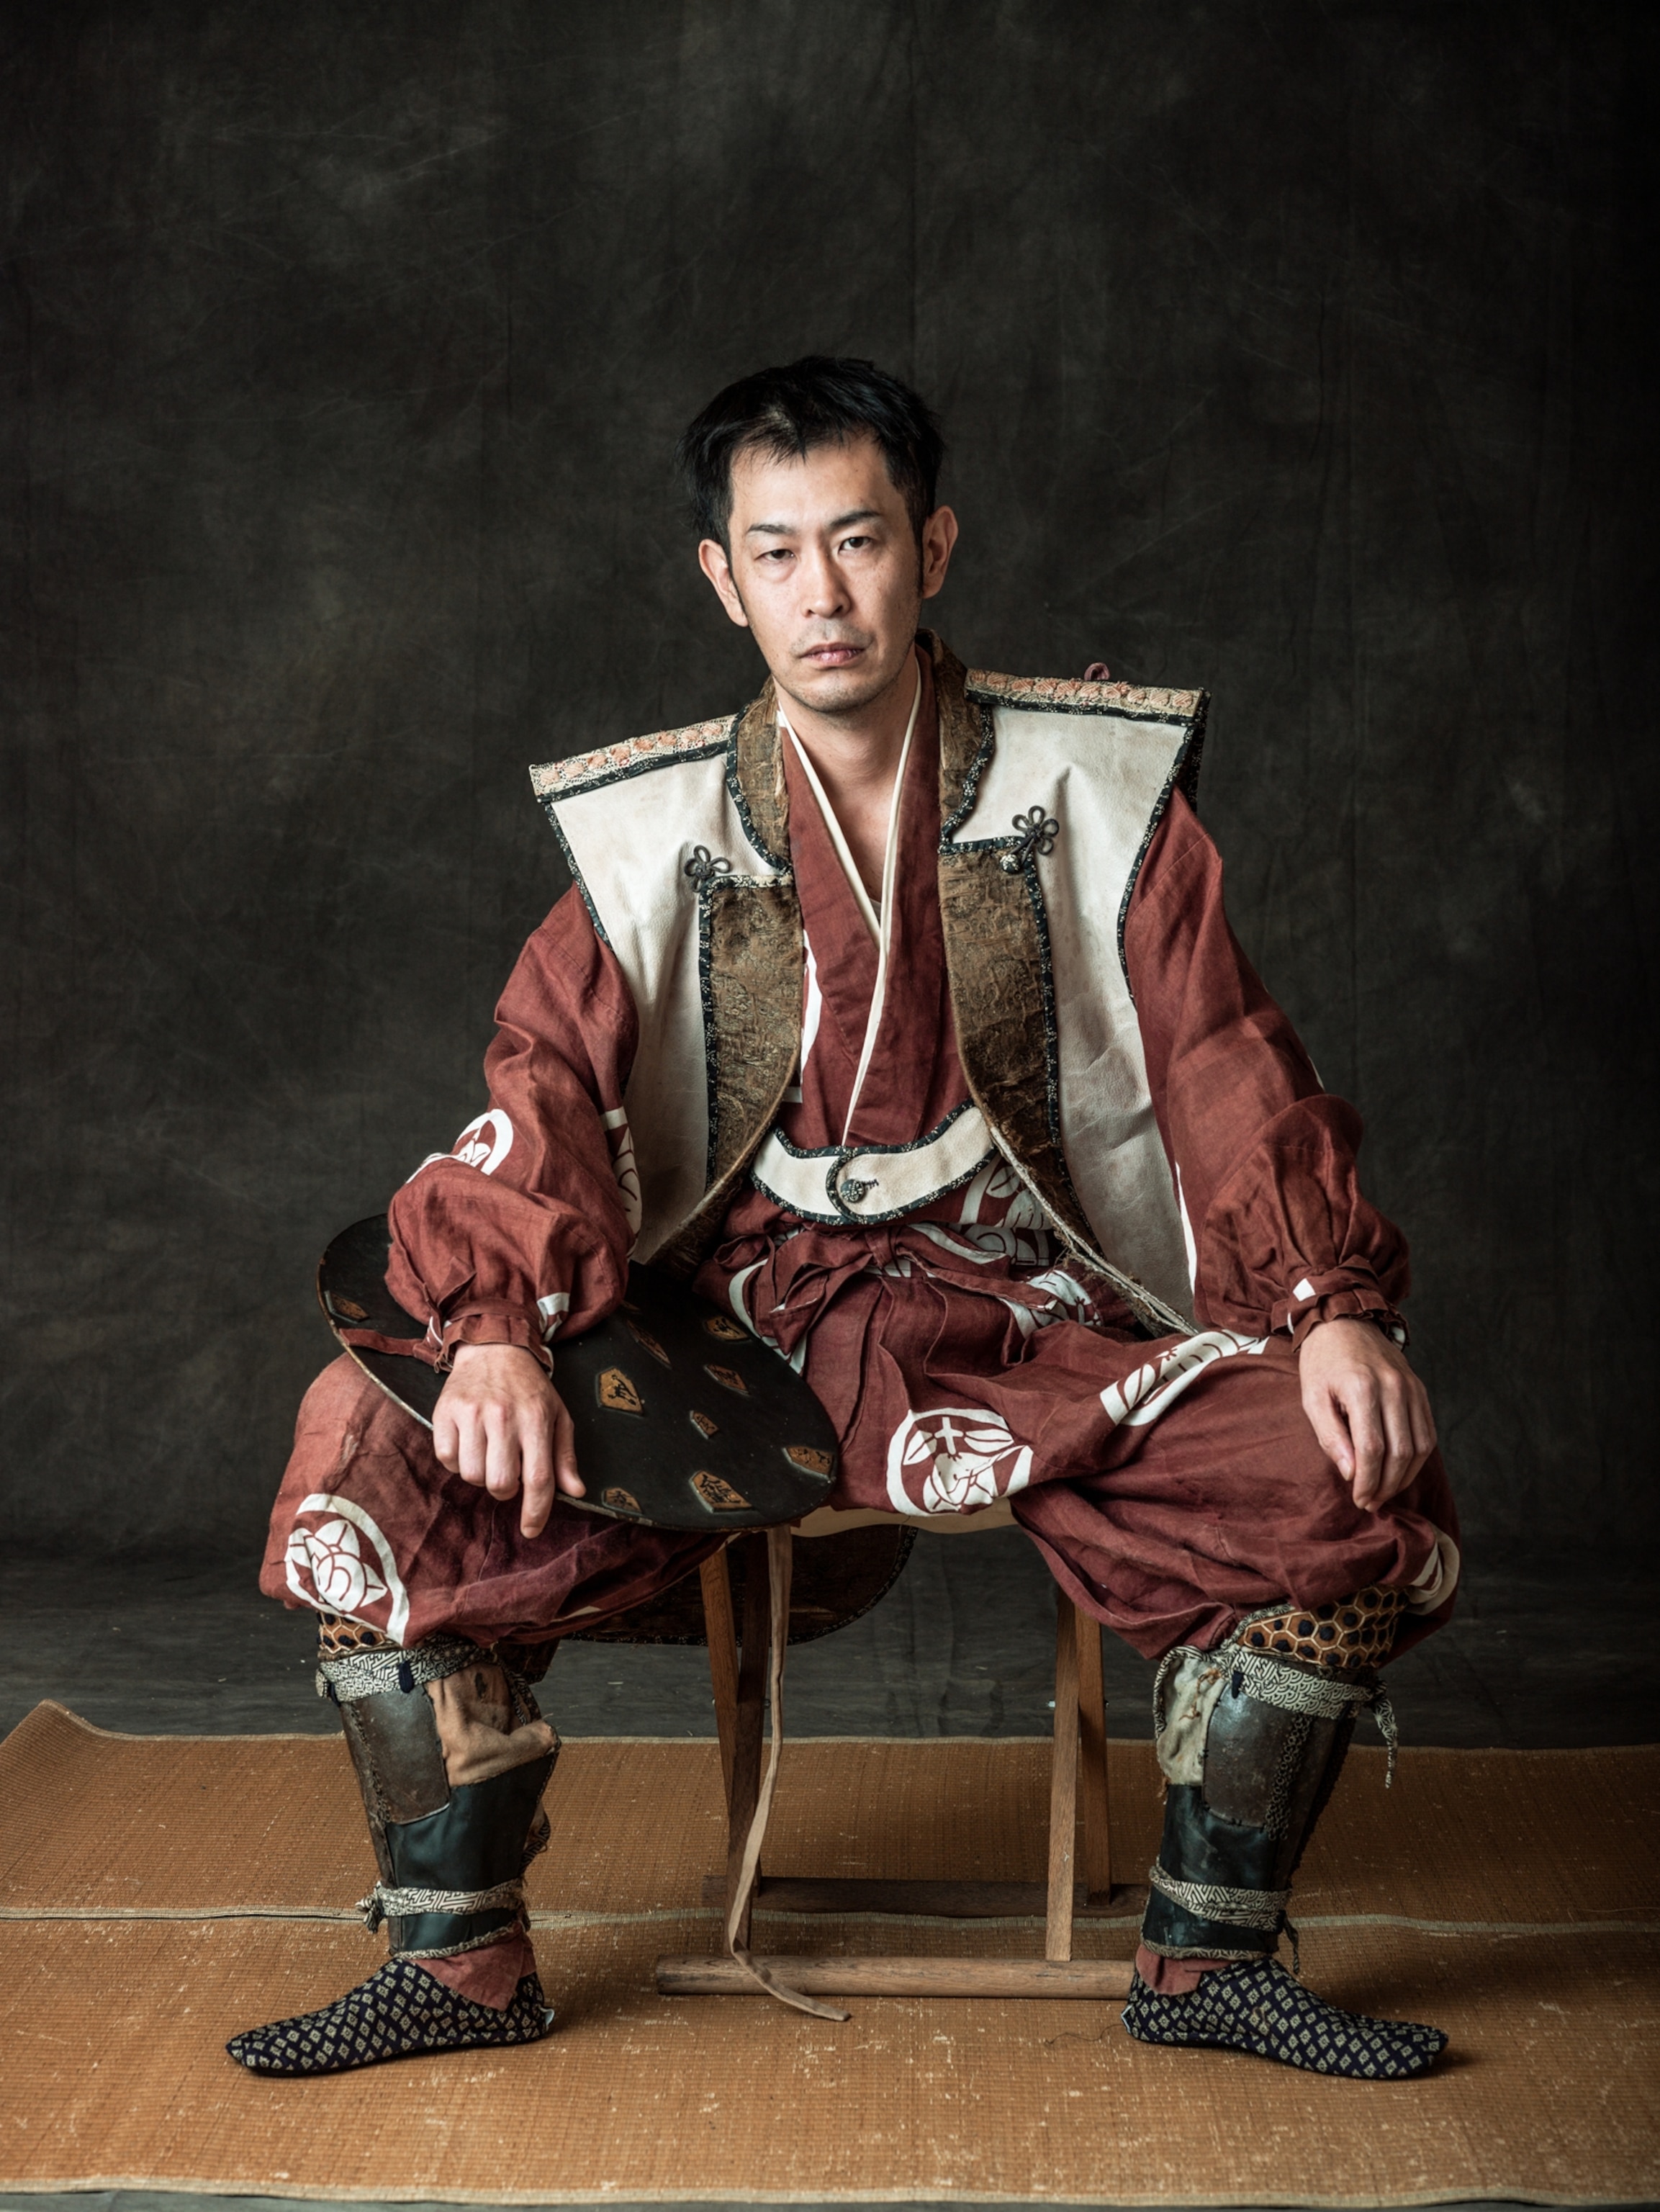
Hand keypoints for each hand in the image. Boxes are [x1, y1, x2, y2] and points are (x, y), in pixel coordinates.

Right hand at [432, 1344, 582, 1538]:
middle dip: (505, 1490)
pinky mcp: (445, 1412)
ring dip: (480, 1475)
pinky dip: (457, 1461)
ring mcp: (472, 1414)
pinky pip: (447, 1459)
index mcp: (536, 1419)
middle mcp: (504, 1417)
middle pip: (501, 1484)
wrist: (494, 1347)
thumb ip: (565, 1455)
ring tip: (488, 1454)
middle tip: (508, 1472)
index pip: (538, 1480)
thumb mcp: (557, 1415)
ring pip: (472, 1476)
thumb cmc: (529, 1388)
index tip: (531, 1530)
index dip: (535, 1512)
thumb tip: (576, 1491)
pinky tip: (468, 1444)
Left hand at [1298, 1317, 1435, 1509]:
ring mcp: (1411, 1389)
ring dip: (1404, 1477)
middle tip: (1370, 1502)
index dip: (1367, 1481)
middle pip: (1400, 1453)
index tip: (1358, 1499)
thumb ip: (1331, 1437)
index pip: (1372, 1449)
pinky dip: (1417, 1458)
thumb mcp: (1312, 1398)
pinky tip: (1400, 1471)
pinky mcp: (1420, 1390)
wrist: (1344, 1323)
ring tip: (1384, 1491)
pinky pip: (1428, 1433)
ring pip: (1420, 1447)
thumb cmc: (1322, 1363)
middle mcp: (1393, 1388)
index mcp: (1362, 1389)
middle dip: (1386, 1485)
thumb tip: (1351, 1473)